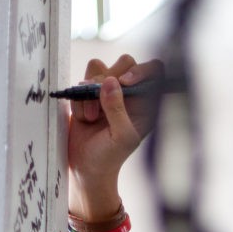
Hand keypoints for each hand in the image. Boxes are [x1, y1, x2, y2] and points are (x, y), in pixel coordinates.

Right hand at [67, 54, 162, 218]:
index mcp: (145, 104)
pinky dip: (79, 99)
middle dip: (110, 77)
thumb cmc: (109, 158)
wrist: (86, 169)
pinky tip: (85, 119)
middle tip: (102, 97)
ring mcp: (107, 93)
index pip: (153, 71)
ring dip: (91, 91)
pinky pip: (82, 82)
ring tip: (92, 117)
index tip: (124, 82)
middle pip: (124, 62)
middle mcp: (129, 94)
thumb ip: (118, 109)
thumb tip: (111, 82)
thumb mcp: (121, 137)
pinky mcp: (88, 95)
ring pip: (99, 68)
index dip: (139, 70)